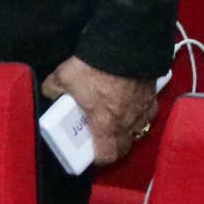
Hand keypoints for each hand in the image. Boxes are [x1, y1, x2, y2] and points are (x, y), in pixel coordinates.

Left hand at [43, 56, 157, 170]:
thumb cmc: (94, 67)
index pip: (106, 156)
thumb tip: (50, 93)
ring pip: (138, 130)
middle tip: (102, 136)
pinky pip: (148, 113)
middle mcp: (126, 122)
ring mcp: (142, 110)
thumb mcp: (64, 76)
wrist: (125, 45)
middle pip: (124, 148)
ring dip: (128, 130)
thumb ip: (53, 88)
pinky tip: (132, 104)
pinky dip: (140, 113)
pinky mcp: (153, 96)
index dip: (97, 158)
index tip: (90, 152)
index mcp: (105, 124)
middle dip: (114, 147)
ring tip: (118, 119)